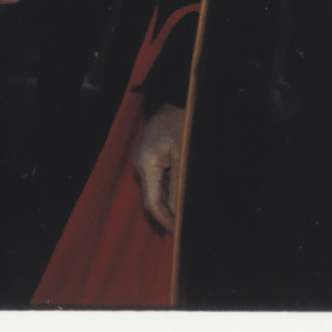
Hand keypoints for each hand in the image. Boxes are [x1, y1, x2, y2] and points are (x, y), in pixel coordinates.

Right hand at [134, 103, 184, 232]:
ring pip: (160, 190)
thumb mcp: (182, 155)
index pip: (152, 203)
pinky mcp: (155, 158)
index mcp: (146, 165)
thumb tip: (178, 210)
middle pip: (154, 198)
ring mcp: (147, 162)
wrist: (175, 100)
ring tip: (189, 213)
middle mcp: (142, 166)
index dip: (165, 219)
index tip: (178, 231)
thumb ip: (178, 183)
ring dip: (173, 202)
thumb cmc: (179, 123)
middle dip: (169, 213)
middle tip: (186, 226)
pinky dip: (173, 189)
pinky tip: (184, 195)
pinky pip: (163, 180)